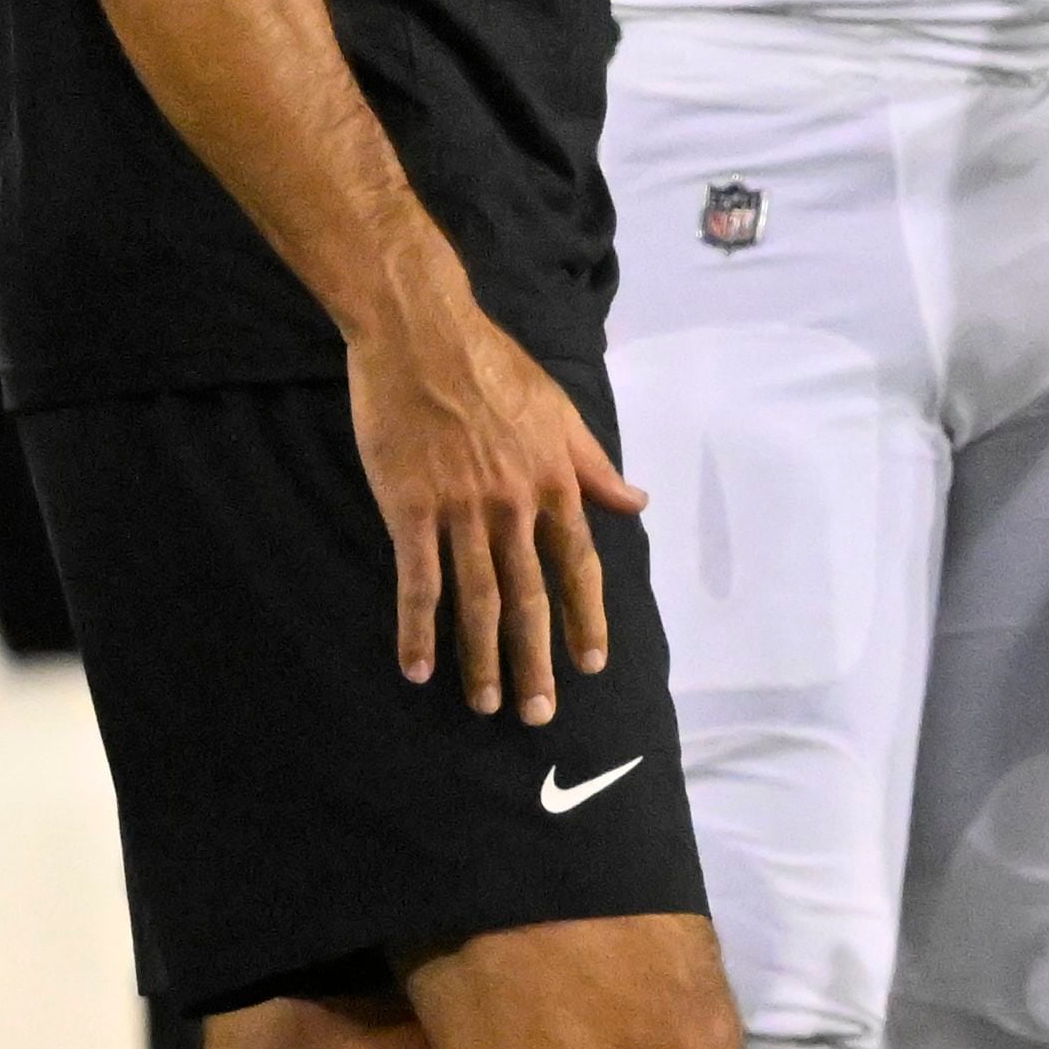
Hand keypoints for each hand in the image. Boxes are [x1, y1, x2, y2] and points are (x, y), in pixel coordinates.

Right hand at [341, 243, 650, 720]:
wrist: (423, 332)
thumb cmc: (491, 366)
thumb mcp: (559, 411)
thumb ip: (595, 465)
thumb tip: (637, 501)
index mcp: (553, 481)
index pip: (578, 565)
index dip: (585, 618)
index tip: (591, 664)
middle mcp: (514, 503)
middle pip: (530, 596)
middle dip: (536, 660)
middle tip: (539, 715)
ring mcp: (461, 509)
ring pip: (477, 599)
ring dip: (481, 659)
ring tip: (486, 705)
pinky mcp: (411, 507)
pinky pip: (418, 580)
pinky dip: (418, 628)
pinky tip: (418, 667)